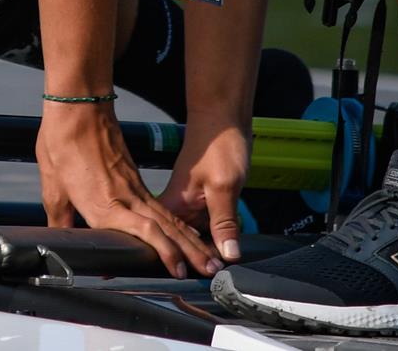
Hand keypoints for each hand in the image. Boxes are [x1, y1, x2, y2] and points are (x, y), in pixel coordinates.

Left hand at [36, 100, 219, 277]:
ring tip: (210, 257)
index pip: (145, 232)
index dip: (164, 252)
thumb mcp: (53, 187)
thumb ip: (60, 219)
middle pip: (167, 228)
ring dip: (191, 240)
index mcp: (105, 204)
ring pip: (169, 218)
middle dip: (191, 251)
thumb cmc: (63, 143)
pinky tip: (188, 233)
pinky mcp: (135, 178)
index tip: (179, 271)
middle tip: (212, 269)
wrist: (79, 107)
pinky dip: (178, 224)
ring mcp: (134, 187)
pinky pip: (161, 207)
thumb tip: (59, 242)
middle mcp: (127, 198)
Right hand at [158, 118, 250, 263]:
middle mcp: (176, 205)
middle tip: (213, 277)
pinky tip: (226, 245)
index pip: (169, 242)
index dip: (180, 261)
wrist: (225, 118)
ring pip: (196, 235)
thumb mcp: (225, 187)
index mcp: (173, 203)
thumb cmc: (219, 145)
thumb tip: (228, 255)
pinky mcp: (202, 199)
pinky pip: (206, 224)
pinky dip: (216, 235)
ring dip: (208, 249)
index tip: (194, 278)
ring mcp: (190, 203)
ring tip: (218, 269)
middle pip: (183, 242)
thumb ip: (224, 222)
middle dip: (198, 259)